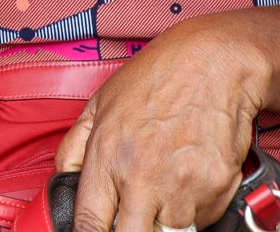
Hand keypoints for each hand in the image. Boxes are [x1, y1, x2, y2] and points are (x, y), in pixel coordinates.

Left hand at [55, 23, 268, 231]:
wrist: (215, 63)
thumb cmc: (156, 78)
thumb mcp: (98, 104)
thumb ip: (74, 149)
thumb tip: (63, 185)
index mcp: (107, 155)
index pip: (89, 222)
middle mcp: (142, 175)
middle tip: (131, 218)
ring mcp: (181, 186)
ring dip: (163, 222)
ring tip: (162, 190)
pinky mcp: (216, 189)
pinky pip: (201, 220)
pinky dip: (193, 210)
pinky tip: (187, 179)